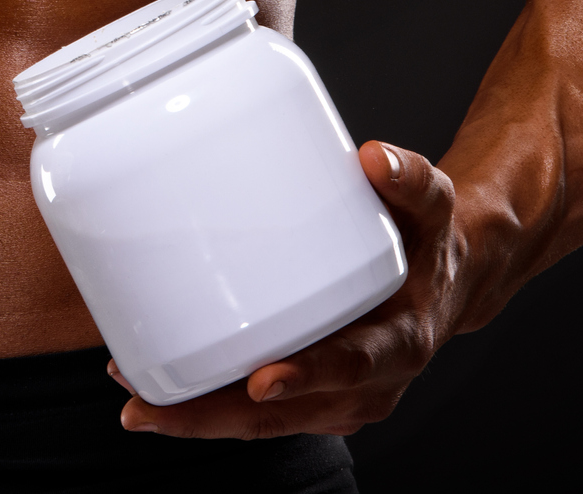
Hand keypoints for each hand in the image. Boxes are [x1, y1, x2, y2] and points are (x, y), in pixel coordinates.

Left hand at [111, 140, 470, 437]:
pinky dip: (209, 409)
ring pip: (262, 425)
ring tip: (136, 400)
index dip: (309, 375)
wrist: (446, 282)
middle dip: (213, 416)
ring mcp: (337, 401)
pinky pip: (258, 417)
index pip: (351, 366)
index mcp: (398, 342)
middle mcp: (367, 386)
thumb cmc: (428, 243)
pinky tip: (160, 391)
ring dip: (197, 419)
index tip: (263, 378)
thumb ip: (408, 180)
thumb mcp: (431, 206)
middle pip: (285, 415)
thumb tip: (375, 158)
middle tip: (148, 407)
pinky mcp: (312, 402)